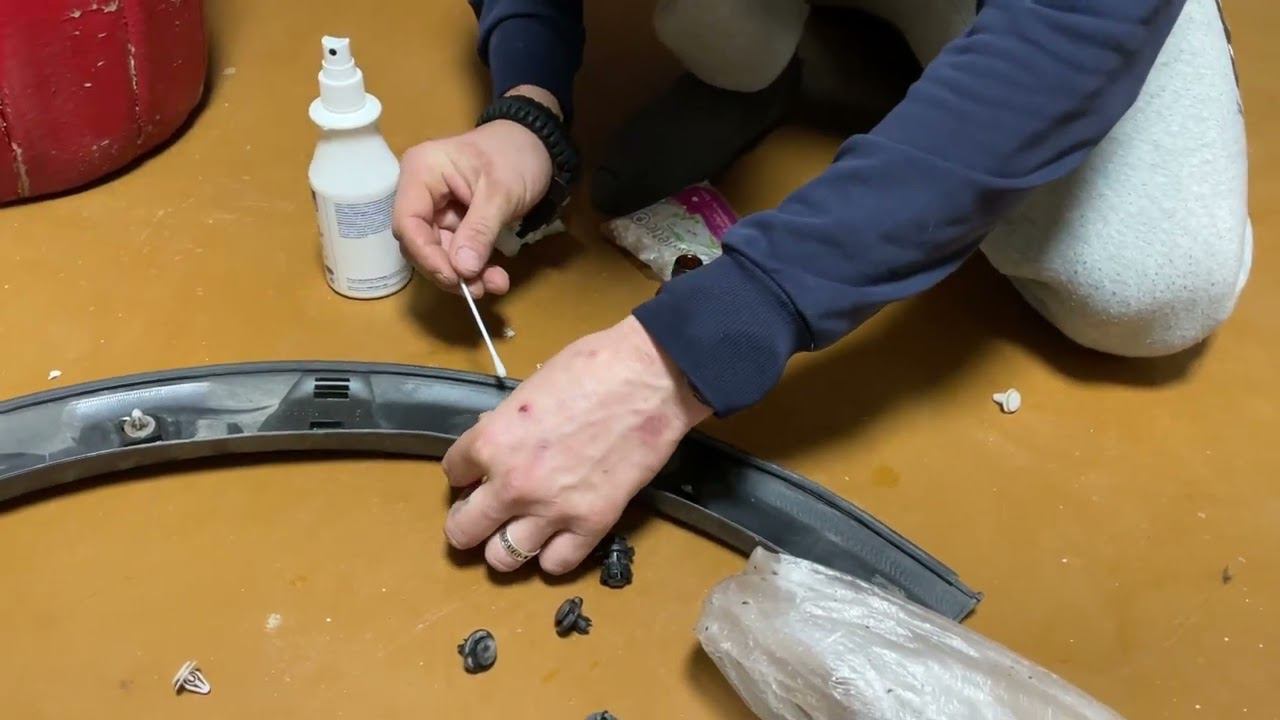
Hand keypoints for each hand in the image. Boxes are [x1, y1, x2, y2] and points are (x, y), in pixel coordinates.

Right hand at [393, 88, 558, 297]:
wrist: (537, 143)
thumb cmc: (516, 155)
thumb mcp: (501, 193)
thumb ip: (479, 231)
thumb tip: (462, 270)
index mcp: (422, 172)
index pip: (408, 221)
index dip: (425, 254)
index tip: (452, 276)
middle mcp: (421, 191)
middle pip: (419, 242)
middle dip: (447, 269)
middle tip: (477, 289)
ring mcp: (436, 208)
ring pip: (439, 252)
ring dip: (464, 273)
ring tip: (495, 284)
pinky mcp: (453, 222)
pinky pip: (456, 251)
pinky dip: (474, 267)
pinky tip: (495, 278)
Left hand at [442, 316, 712, 573]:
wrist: (650, 378)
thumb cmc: (593, 368)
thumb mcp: (530, 390)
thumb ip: (506, 425)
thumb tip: (497, 439)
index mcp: (492, 442)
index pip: (453, 473)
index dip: (465, 472)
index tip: (477, 471)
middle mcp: (512, 484)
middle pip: (463, 531)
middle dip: (468, 523)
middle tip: (483, 514)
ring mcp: (552, 510)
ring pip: (503, 558)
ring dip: (505, 546)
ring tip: (517, 532)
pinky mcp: (592, 524)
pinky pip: (556, 564)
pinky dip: (552, 555)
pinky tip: (557, 539)